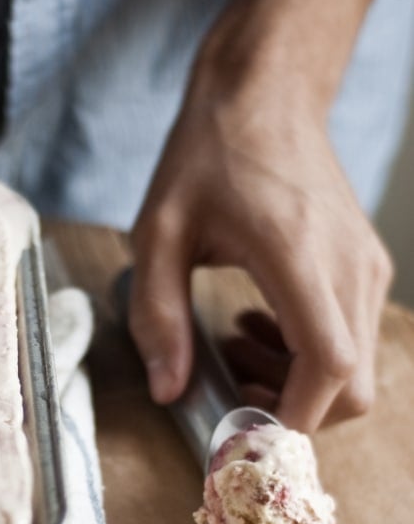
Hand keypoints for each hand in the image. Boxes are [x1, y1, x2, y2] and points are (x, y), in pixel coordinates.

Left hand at [128, 82, 392, 431]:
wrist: (266, 94)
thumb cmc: (210, 155)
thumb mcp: (159, 232)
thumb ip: (158, 315)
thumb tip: (169, 390)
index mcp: (299, 255)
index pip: (329, 367)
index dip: (292, 417)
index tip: (242, 429)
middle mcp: (348, 267)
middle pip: (353, 388)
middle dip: (291, 410)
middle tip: (232, 384)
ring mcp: (366, 267)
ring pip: (356, 371)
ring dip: (295, 383)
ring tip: (234, 346)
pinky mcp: (366, 266)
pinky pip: (353, 339)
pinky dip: (308, 356)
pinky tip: (259, 324)